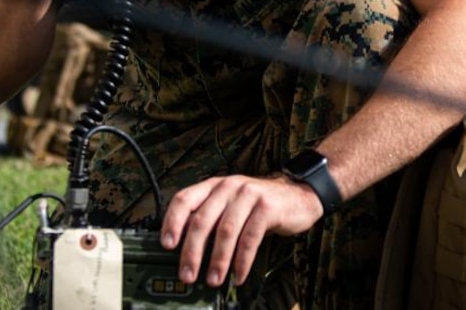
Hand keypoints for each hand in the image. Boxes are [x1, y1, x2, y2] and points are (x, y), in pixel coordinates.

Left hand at [160, 174, 323, 287]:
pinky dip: (242, 260)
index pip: (184, 199)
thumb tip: (185, 248)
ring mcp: (248, 194)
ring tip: (213, 280)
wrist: (298, 196)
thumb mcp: (230, 206)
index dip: (172, 222)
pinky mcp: (267, 206)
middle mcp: (228, 186)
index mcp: (214, 186)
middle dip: (192, 252)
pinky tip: (239, 275)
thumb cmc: (259, 206)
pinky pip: (250, 237)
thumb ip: (210, 219)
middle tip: (187, 275)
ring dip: (218, 260)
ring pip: (226, 231)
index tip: (167, 245)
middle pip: (202, 220)